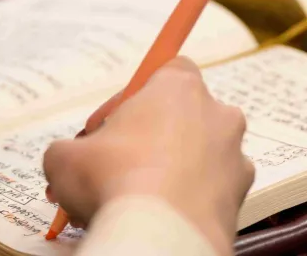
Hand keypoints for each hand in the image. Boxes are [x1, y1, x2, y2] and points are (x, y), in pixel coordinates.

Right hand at [43, 57, 254, 254]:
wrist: (159, 236)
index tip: (108, 126)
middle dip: (150, 140)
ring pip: (199, 157)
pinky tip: (160, 218)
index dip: (134, 98)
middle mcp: (217, 114)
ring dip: (171, 173)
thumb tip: (68, 162)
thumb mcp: (65, 157)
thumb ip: (71, 150)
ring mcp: (235, 157)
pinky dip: (189, 202)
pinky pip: (211, 192)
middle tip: (116, 167)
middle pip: (182, 117)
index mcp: (179, 87)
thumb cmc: (113, 181)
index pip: (167, 70)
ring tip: (134, 200)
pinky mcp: (241, 196)